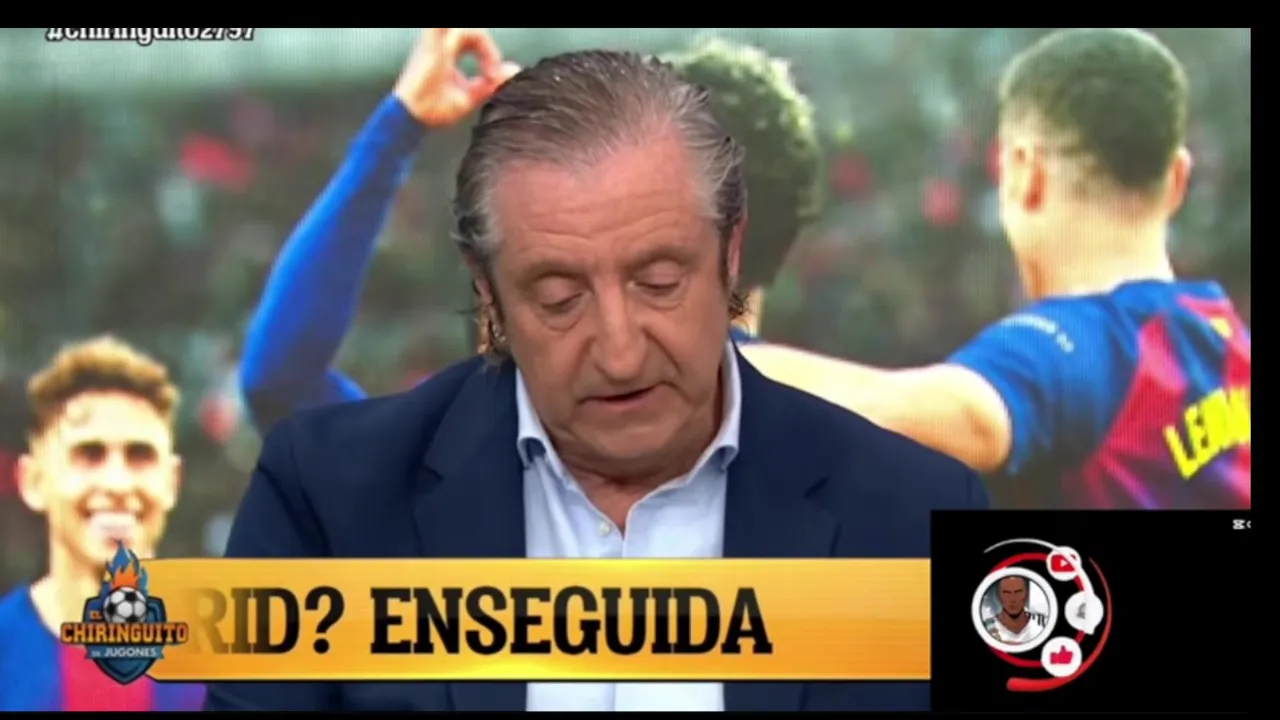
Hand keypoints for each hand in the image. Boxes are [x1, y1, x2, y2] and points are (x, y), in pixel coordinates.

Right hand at [393, 28, 519, 128]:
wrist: (412, 117)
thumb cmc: (433, 109)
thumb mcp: (469, 97)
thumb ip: (490, 83)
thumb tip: (514, 70)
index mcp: (448, 51)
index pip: (475, 38)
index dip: (489, 55)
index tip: (493, 79)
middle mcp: (441, 43)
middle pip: (472, 31)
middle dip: (489, 50)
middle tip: (492, 76)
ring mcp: (436, 41)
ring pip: (465, 28)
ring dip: (484, 45)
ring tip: (489, 73)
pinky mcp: (432, 45)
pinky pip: (449, 28)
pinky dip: (468, 35)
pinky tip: (478, 44)